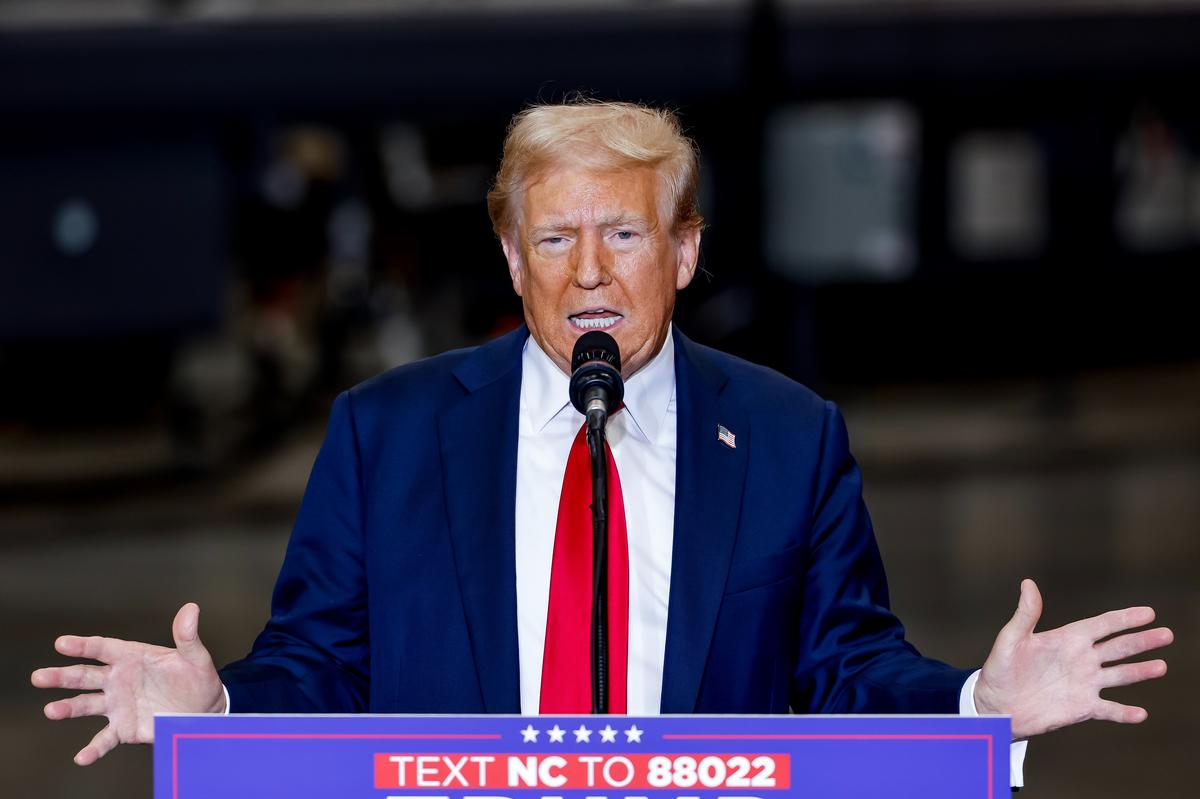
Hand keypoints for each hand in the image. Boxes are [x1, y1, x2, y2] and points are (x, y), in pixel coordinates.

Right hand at [30, 602, 225, 764]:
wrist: (204, 707)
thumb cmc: (195, 677)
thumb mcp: (195, 656)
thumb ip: (187, 636)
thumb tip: (191, 609)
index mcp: (131, 657)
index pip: (103, 648)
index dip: (82, 645)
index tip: (61, 643)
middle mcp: (118, 679)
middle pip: (85, 676)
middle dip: (62, 676)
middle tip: (39, 677)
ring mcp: (117, 704)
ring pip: (86, 704)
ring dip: (68, 708)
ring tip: (51, 711)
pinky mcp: (123, 728)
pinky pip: (105, 738)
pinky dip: (93, 748)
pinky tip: (82, 757)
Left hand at [974, 579, 1172, 739]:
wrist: (996, 704)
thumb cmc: (1000, 669)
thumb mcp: (1011, 639)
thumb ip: (1025, 614)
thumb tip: (1028, 583)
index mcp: (1067, 639)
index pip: (1102, 625)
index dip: (1124, 618)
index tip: (1148, 613)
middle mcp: (1081, 659)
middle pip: (1118, 647)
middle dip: (1142, 641)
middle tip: (1166, 634)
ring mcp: (1084, 683)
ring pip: (1120, 675)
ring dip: (1141, 671)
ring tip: (1162, 666)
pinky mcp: (1082, 708)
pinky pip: (1109, 710)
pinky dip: (1124, 713)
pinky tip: (1141, 713)